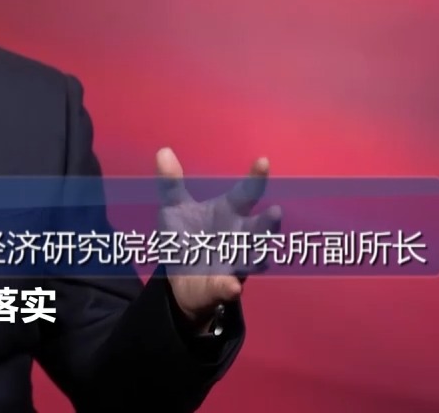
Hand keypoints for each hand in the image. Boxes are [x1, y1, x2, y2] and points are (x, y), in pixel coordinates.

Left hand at [156, 148, 281, 327]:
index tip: (262, 161)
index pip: (247, 192)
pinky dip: (229, 287)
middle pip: (259, 227)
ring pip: (254, 258)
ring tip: (260, 256)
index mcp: (230, 211)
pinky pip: (229, 287)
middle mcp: (241, 235)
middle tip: (275, 212)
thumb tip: (163, 151)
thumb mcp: (174, 208)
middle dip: (268, 222)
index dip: (255, 177)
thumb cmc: (186, 235)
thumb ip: (171, 183)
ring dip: (257, 257)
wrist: (181, 277)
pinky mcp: (223, 286)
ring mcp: (236, 262)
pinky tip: (231, 286)